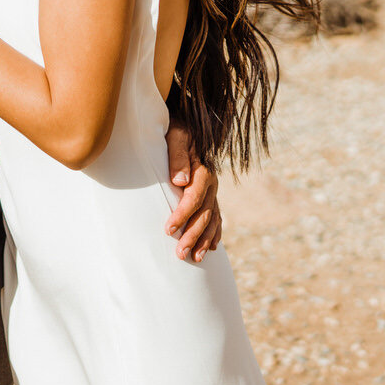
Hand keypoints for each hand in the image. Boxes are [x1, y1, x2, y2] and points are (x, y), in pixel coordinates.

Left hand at [164, 121, 221, 262]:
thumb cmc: (175, 131)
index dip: (181, 215)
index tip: (167, 229)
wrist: (185, 126)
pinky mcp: (211, 196)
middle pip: (204, 214)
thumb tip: (180, 180)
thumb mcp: (174, 136)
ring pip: (212, 219)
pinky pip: (217, 217)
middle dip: (192, 235)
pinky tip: (210, 248)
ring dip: (204, 240)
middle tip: (179, 254)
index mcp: (203, 170)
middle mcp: (212, 183)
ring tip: (194, 258)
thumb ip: (177, 156)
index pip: (193, 197)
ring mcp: (213, 191)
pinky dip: (214, 234)